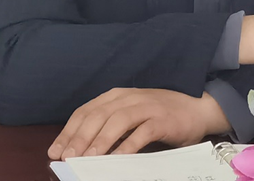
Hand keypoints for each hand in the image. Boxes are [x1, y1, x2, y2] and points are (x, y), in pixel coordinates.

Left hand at [46, 88, 229, 159]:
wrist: (198, 109)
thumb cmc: (160, 115)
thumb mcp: (132, 115)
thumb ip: (110, 127)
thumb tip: (81, 149)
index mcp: (117, 95)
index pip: (86, 111)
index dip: (68, 131)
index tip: (55, 151)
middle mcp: (129, 97)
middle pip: (98, 115)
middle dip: (79, 138)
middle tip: (67, 157)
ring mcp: (147, 106)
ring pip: (117, 121)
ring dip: (100, 141)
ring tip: (87, 159)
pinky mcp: (163, 119)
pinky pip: (142, 132)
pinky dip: (127, 146)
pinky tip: (117, 159)